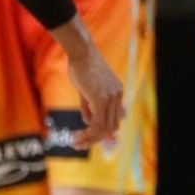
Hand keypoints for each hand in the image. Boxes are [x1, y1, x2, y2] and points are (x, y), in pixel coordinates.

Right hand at [61, 24, 123, 148]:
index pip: (115, 119)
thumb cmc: (80, 66)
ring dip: (90, 139)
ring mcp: (111, 97)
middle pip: (111, 126)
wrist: (80, 51)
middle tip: (80, 143)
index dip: (105, 133)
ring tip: (76, 142)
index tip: (90, 139)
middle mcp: (118, 95)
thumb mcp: (87, 89)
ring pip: (104, 128)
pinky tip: (78, 136)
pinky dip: (88, 134)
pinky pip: (97, 124)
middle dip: (96, 139)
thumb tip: (89, 123)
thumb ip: (90, 106)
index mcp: (117, 92)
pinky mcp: (101, 99)